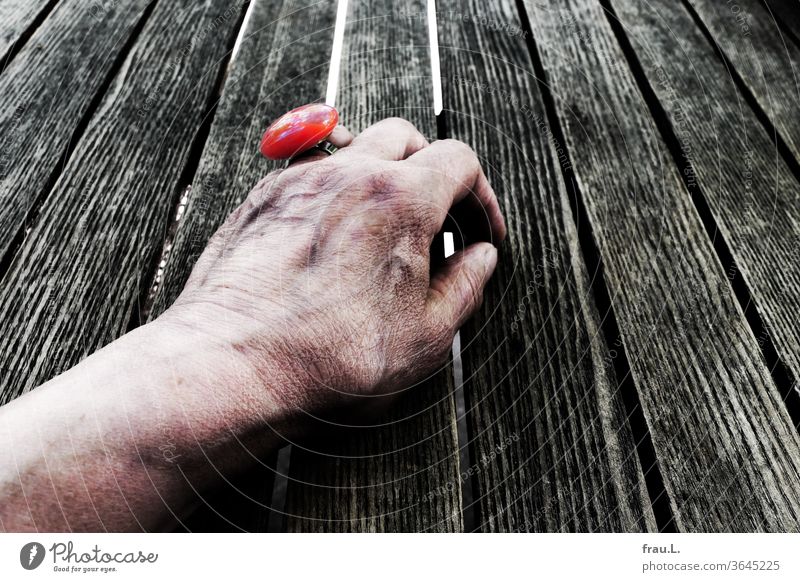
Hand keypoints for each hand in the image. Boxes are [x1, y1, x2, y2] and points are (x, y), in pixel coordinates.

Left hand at [164, 117, 506, 429]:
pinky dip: (335, 187)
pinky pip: (310, 169)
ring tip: (384, 223)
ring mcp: (301, 179)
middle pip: (406, 137)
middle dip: (431, 170)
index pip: (458, 160)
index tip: (480, 232)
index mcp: (402, 199)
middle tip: (436, 219)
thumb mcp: (424, 336)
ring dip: (381, 172)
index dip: (480, 196)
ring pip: (355, 145)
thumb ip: (464, 287)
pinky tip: (335, 233)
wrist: (235, 361)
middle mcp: (351, 172)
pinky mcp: (264, 196)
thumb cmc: (332, 356)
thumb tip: (481, 257)